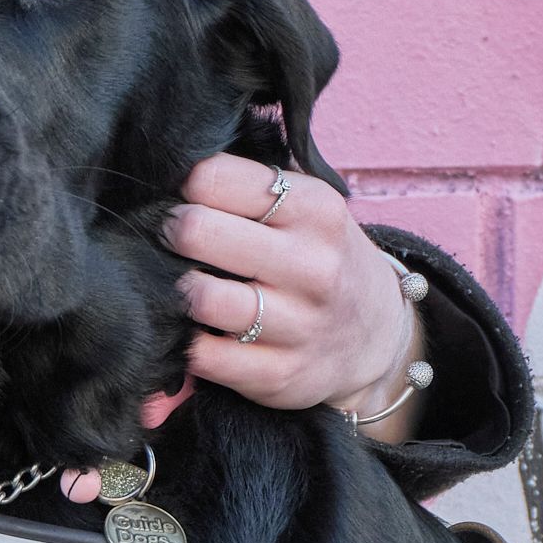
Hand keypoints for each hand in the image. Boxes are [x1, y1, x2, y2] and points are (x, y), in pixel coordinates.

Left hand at [158, 154, 420, 427]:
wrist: (375, 335)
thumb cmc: (319, 256)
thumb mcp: (307, 207)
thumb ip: (249, 185)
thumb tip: (170, 168)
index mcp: (315, 208)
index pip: (213, 177)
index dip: (182, 185)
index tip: (182, 198)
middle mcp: (312, 264)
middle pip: (197, 231)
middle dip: (167, 232)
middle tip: (167, 239)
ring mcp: (299, 323)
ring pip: (199, 297)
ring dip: (173, 290)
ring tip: (179, 283)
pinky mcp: (280, 375)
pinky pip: (204, 356)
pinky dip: (185, 342)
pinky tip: (191, 328)